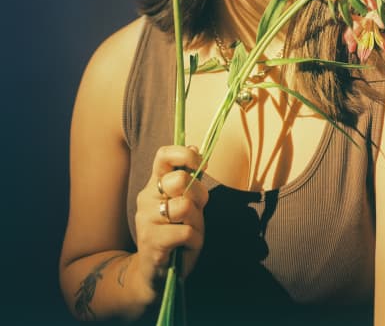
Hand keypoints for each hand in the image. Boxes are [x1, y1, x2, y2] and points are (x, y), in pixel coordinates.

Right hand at [134, 145, 208, 297]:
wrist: (155, 274)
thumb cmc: (175, 233)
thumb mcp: (186, 203)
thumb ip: (189, 178)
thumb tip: (194, 147)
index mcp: (154, 185)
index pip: (163, 155)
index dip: (185, 155)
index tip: (200, 165)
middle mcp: (146, 198)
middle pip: (179, 180)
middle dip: (199, 195)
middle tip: (197, 210)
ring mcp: (146, 220)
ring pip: (185, 206)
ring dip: (197, 221)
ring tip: (190, 231)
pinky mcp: (152, 242)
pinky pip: (186, 232)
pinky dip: (194, 241)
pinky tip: (186, 247)